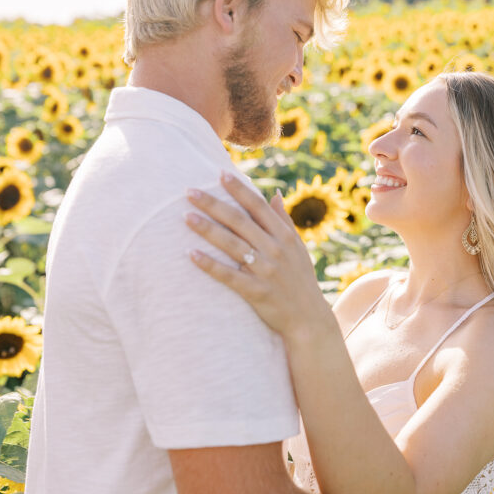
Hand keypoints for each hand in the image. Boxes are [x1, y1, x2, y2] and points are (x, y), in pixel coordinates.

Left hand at [186, 172, 330, 336]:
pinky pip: (229, 275)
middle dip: (213, 204)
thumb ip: (283, 220)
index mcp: (284, 236)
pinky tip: (191, 254)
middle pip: (239, 221)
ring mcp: (266, 270)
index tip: (219, 174)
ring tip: (185, 217)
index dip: (238, 189)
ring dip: (207, 229)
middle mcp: (275, 250)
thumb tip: (274, 194)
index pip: (258, 206)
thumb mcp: (297, 248)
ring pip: (232, 245)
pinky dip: (210, 265)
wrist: (308, 319)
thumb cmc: (299, 280)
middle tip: (189, 191)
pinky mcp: (256, 292)